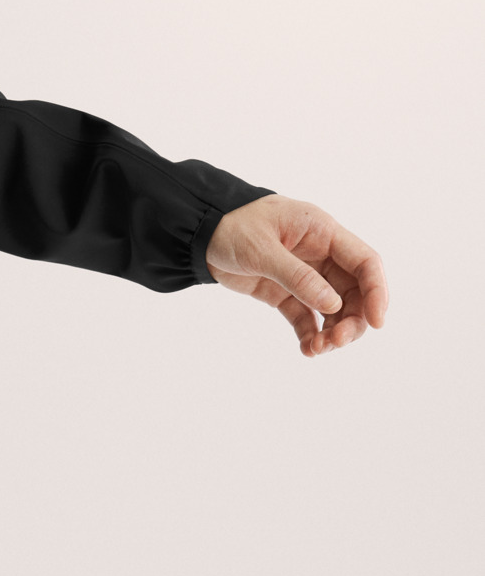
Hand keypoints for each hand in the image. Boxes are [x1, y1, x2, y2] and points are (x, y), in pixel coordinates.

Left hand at [205, 194, 387, 357]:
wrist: (197, 233)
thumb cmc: (230, 226)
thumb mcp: (261, 249)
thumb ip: (297, 276)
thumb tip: (333, 305)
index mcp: (321, 232)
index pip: (365, 262)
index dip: (377, 292)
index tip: (376, 324)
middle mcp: (320, 254)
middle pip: (354, 293)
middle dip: (352, 321)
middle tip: (336, 343)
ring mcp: (304, 275)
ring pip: (333, 309)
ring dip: (332, 333)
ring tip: (316, 349)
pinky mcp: (285, 292)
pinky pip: (307, 318)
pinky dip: (310, 335)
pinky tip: (306, 349)